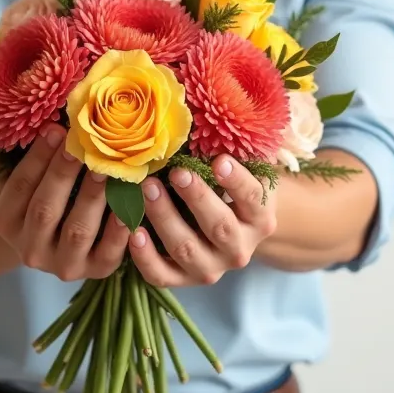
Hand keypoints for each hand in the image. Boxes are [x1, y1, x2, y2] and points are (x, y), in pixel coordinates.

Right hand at [0, 124, 130, 281]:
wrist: (50, 238)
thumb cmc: (37, 193)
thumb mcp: (18, 177)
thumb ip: (21, 155)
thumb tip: (40, 118)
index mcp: (5, 222)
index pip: (20, 186)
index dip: (38, 157)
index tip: (56, 129)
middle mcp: (29, 249)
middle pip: (45, 209)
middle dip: (64, 173)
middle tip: (82, 145)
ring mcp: (62, 265)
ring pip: (78, 231)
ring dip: (93, 197)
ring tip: (107, 168)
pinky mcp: (94, 272)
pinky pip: (107, 253)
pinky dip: (119, 229)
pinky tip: (130, 203)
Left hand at [128, 156, 275, 286]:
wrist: (231, 229)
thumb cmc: (231, 187)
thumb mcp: (243, 170)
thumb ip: (234, 150)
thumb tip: (210, 112)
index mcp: (260, 219)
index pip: (252, 199)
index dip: (237, 181)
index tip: (219, 160)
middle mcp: (239, 249)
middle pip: (219, 227)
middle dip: (196, 198)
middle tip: (176, 172)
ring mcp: (211, 268)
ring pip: (186, 249)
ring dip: (165, 218)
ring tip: (147, 188)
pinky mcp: (184, 280)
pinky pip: (162, 276)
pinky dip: (145, 257)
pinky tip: (133, 231)